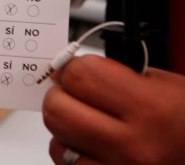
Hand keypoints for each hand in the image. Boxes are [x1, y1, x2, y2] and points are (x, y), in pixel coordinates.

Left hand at [43, 54, 184, 163]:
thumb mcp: (166, 87)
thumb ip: (116, 75)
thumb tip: (70, 70)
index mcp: (151, 108)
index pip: (80, 76)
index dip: (73, 69)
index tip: (76, 69)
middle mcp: (134, 145)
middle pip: (58, 110)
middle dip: (60, 96)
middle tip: (72, 94)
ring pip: (57, 144)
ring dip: (63, 130)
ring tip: (83, 123)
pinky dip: (71, 155)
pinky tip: (88, 146)